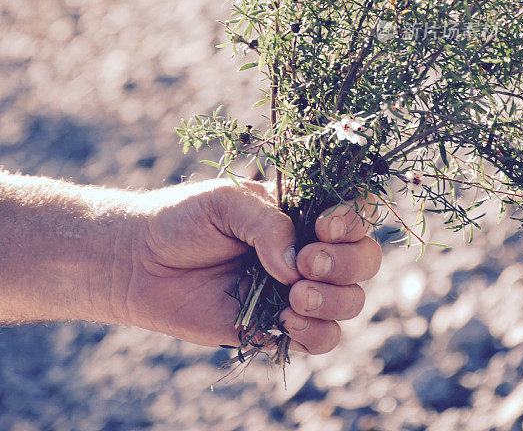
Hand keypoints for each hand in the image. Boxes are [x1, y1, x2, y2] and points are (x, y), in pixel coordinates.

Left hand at [119, 179, 381, 353]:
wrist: (139, 261)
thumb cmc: (183, 219)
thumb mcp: (227, 203)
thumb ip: (268, 225)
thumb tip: (297, 268)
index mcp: (299, 211)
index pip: (353, 212)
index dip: (353, 221)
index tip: (324, 227)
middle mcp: (306, 250)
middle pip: (364, 260)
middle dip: (346, 264)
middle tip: (306, 264)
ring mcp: (295, 290)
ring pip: (350, 302)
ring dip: (333, 301)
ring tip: (293, 298)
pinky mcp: (276, 327)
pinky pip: (320, 339)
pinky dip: (315, 333)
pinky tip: (284, 322)